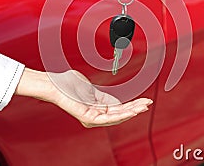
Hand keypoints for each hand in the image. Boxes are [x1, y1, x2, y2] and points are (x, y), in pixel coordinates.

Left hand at [15, 68, 152, 127]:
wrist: (55, 84)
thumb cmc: (68, 84)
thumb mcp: (92, 89)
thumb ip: (104, 95)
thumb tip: (115, 100)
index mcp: (97, 108)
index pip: (118, 109)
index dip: (132, 105)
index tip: (144, 100)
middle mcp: (95, 115)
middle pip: (120, 113)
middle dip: (136, 108)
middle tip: (148, 103)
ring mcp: (92, 118)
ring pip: (117, 117)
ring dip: (132, 111)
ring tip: (144, 107)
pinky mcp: (88, 118)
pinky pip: (108, 118)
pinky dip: (122, 114)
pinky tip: (131, 110)